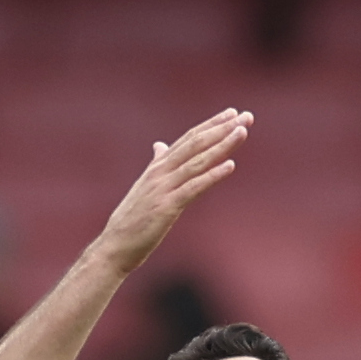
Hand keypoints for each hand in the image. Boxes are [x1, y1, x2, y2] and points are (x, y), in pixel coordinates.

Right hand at [91, 108, 250, 276]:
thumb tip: (159, 145)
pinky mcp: (166, 207)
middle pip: (196, 143)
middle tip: (246, 116)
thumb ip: (155, 165)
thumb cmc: (131, 220)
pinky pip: (194, 187)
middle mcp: (160, 172)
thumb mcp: (144, 186)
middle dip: (222, 128)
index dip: (211, 125)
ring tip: (242, 132)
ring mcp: (163, 188)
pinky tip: (231, 165)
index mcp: (157, 167)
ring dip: (221, 145)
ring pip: (197, 161)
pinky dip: (213, 175)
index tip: (232, 113)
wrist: (114, 246)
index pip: (188, 139)